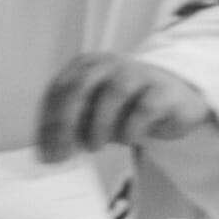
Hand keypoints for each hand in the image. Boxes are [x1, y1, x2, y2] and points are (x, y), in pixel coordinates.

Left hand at [36, 52, 216, 162]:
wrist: (174, 96)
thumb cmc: (125, 106)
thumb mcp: (95, 111)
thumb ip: (74, 123)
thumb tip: (51, 152)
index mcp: (84, 66)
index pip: (56, 90)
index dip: (47, 122)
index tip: (44, 151)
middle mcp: (107, 64)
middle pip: (77, 88)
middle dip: (65, 124)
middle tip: (62, 154)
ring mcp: (136, 73)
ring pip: (111, 96)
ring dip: (98, 127)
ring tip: (95, 147)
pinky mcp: (162, 89)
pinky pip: (143, 110)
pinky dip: (130, 129)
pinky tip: (127, 140)